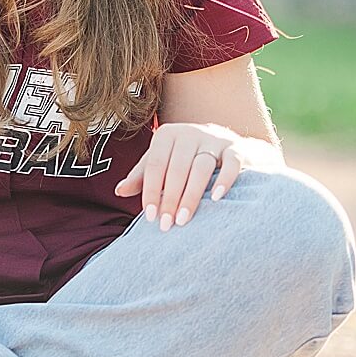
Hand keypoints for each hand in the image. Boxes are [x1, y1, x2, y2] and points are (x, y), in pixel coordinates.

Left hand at [113, 123, 254, 231]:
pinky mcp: (236, 148)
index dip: (150, 190)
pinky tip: (215, 200)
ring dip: (191, 195)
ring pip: (202, 167)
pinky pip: (231, 163)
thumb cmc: (186, 159)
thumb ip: (142, 176)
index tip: (149, 216)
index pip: (155, 164)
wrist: (227, 146)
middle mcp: (190, 133)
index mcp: (167, 135)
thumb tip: (119, 191)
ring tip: (184, 219)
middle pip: (177, 168)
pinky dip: (224, 181)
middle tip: (166, 224)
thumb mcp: (162, 162)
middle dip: (170, 198)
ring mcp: (215, 139)